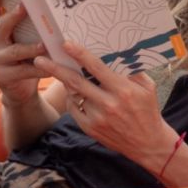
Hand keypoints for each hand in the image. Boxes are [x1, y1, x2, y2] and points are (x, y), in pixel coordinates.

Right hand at [0, 0, 51, 106]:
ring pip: (14, 51)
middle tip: (24, 7)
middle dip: (13, 16)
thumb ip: (28, 27)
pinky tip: (50, 69)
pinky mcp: (0, 77)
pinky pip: (23, 71)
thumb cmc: (26, 59)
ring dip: (30, 48)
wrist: (19, 90)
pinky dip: (38, 69)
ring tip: (44, 46)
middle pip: (2, 26)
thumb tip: (49, 7)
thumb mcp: (24, 41)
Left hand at [33, 41, 179, 169]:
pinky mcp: (91, 129)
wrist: (147, 143)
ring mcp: (97, 118)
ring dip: (68, 84)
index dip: (80, 55)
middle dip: (55, 69)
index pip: (97, 68)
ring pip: (74, 95)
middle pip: (76, 82)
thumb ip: (131, 70)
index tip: (66, 44)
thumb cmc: (147, 110)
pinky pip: (74, 109)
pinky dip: (73, 99)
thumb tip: (115, 52)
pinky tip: (77, 94)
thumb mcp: (147, 87)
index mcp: (123, 90)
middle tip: (39, 58)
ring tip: (63, 73)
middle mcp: (108, 104)